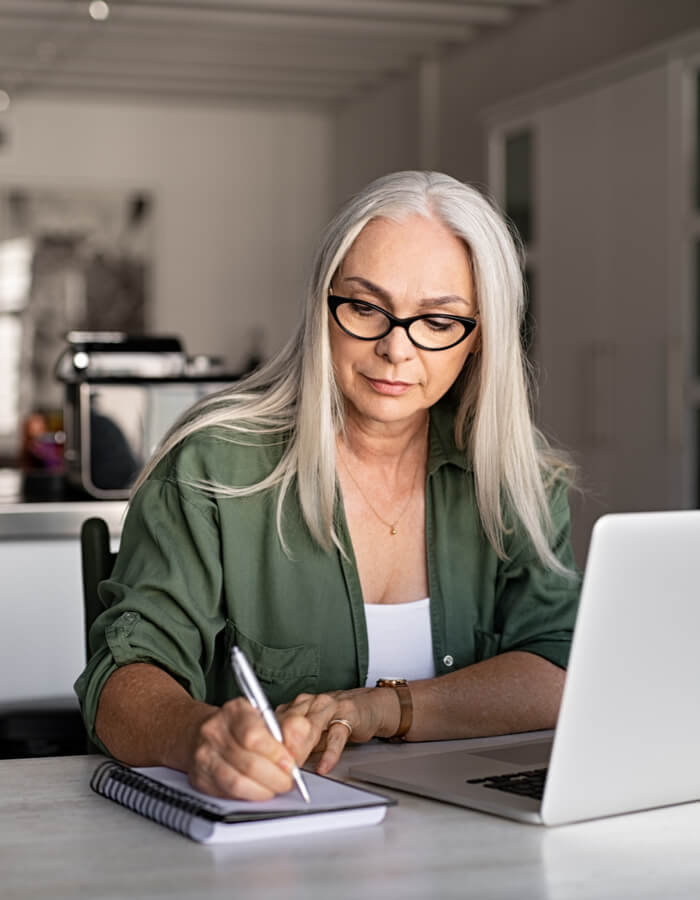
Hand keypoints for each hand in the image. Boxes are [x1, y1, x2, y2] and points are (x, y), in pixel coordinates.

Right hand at [186, 697, 314, 800]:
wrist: (203, 732)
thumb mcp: (264, 717)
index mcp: (234, 711)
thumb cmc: (240, 726)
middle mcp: (215, 731)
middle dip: (275, 777)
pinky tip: (258, 790)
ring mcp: (204, 756)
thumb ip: (285, 730)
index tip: (290, 763)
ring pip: (237, 783)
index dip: (276, 754)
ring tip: (275, 787)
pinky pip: (228, 794)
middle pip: (248, 763)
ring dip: (263, 790)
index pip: (254, 736)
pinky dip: (248, 796)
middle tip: (288, 781)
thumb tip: (297, 751)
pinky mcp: (200, 778)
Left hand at [276, 686, 400, 775]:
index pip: (275, 723)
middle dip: (282, 749)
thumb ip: (293, 744)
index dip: (269, 745)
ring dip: (301, 749)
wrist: (366, 706)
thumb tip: (274, 766)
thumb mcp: (310, 732)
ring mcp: (328, 706)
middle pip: (289, 723)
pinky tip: (324, 766)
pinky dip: (329, 753)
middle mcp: (309, 702)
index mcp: (295, 706)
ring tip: (296, 769)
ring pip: (310, 726)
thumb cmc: (334, 720)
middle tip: (279, 770)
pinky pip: (336, 735)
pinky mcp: (348, 714)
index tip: (265, 764)